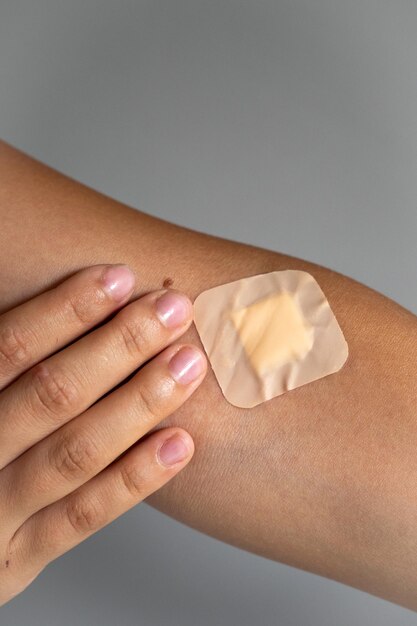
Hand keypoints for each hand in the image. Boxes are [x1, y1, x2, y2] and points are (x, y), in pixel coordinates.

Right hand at [0, 264, 205, 604]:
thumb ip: (10, 366)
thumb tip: (53, 309)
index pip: (9, 349)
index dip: (65, 310)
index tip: (120, 277)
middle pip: (52, 393)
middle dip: (120, 345)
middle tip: (174, 309)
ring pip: (76, 452)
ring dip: (139, 403)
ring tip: (188, 365)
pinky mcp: (18, 558)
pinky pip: (82, 516)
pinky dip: (133, 479)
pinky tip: (178, 445)